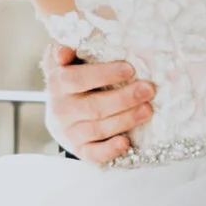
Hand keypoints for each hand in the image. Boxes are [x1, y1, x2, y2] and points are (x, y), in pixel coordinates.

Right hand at [44, 42, 152, 165]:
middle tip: (148, 89)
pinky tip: (126, 142)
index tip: (130, 69)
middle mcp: (61, 109)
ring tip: (147, 110)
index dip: (104, 74)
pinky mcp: (78, 149)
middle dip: (124, 98)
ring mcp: (69, 131)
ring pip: (98, 129)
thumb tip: (64, 52)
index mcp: (57, 83)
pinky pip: (93, 154)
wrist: (59, 112)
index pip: (78, 79)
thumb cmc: (71, 78)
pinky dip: (109, 150)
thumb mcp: (64, 61)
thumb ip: (64, 51)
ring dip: (125, 120)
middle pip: (93, 106)